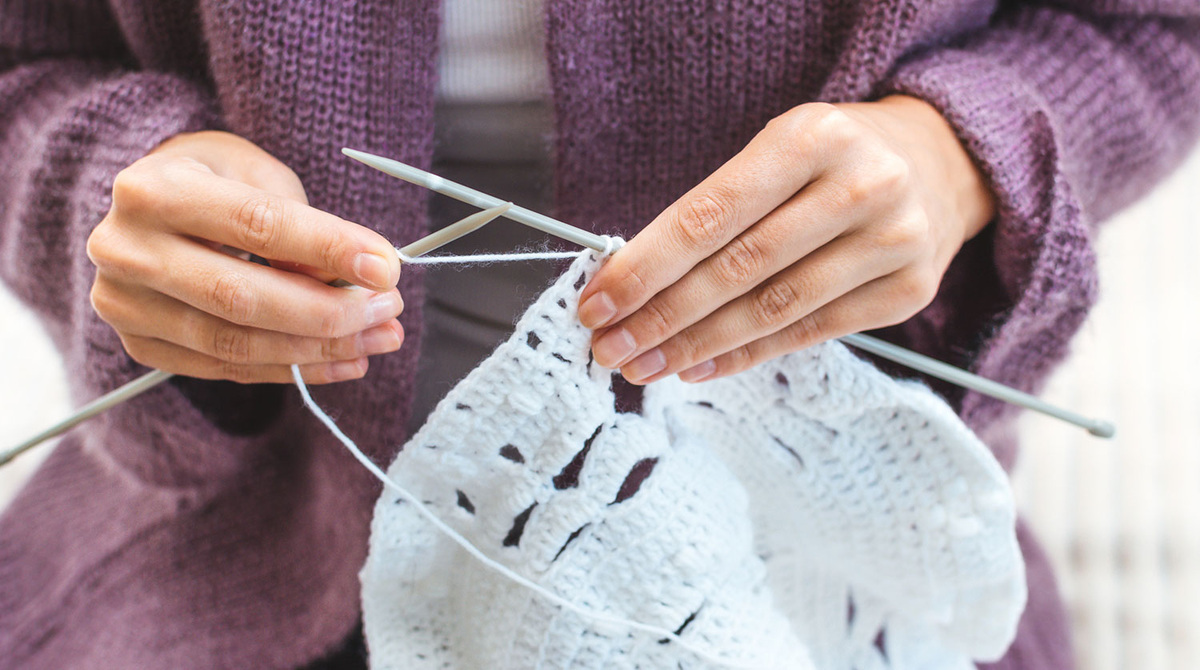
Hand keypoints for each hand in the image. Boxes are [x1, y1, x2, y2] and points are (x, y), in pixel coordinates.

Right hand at [87, 130, 403, 383]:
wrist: (151, 205)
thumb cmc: (217, 181)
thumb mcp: (262, 178)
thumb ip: (304, 226)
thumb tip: (358, 283)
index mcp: (152, 190)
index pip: (255, 225)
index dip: (327, 248)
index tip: (386, 267)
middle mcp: (125, 249)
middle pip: (240, 297)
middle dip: (328, 311)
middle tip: (388, 309)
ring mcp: (124, 304)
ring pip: (235, 343)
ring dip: (320, 349)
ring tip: (378, 338)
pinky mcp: (140, 344)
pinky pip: (228, 368)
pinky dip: (294, 369)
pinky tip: (346, 361)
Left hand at [578, 96, 994, 383]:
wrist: (938, 164)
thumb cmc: (830, 160)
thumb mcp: (776, 151)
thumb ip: (714, 209)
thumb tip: (630, 281)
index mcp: (812, 137)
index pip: (710, 215)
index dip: (646, 266)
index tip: (598, 302)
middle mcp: (860, 186)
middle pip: (739, 269)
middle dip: (661, 316)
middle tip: (611, 346)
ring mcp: (892, 242)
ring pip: (772, 310)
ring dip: (696, 346)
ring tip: (644, 365)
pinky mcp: (909, 292)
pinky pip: (809, 334)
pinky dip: (746, 355)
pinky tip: (700, 367)